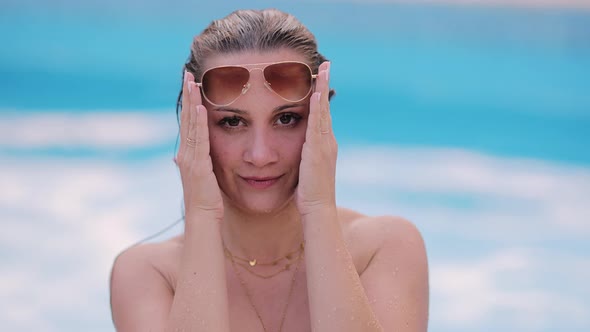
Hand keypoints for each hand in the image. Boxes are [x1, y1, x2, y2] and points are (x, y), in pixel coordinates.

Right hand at [176, 71, 223, 220]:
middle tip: (189, 73)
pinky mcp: (198, 166)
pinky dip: (198, 123)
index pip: (189, 124)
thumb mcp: (206, 177)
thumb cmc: (208, 203)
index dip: (190, 103)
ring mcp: (190, 160)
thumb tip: (189, 155)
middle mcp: (186, 154)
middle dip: (188, 96)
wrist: (204, 221)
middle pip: (186, 119)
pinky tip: (200, 107)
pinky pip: (198, 140)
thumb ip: (201, 163)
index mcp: (189, 155)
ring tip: (193, 81)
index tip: (193, 83)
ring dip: (191, 102)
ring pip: (190, 125)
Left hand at [295, 62, 337, 216]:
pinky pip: (318, 126)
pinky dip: (318, 109)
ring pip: (324, 112)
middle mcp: (328, 141)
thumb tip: (297, 150)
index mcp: (323, 145)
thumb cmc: (309, 194)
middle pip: (326, 108)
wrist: (318, 210)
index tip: (318, 76)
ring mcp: (325, 146)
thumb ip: (304, 156)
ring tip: (322, 70)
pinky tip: (315, 95)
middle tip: (325, 64)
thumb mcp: (306, 170)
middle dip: (325, 85)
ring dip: (322, 90)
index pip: (321, 115)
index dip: (320, 95)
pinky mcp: (318, 151)